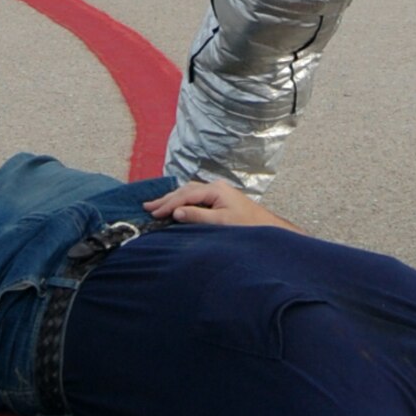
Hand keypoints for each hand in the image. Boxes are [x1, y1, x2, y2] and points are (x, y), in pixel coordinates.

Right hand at [145, 180, 282, 227]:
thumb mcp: (221, 223)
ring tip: (156, 205)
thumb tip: (176, 212)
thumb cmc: (247, 226)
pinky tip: (176, 205)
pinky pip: (195, 196)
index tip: (154, 213)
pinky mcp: (219, 199)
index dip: (168, 204)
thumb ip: (198, 216)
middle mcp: (215, 187)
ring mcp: (218, 192)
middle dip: (166, 199)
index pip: (186, 195)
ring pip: (189, 192)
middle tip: (147, 206)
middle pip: (185, 190)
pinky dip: (182, 200)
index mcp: (215, 190)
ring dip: (173, 199)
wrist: (268, 229)